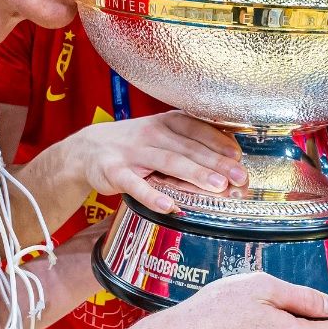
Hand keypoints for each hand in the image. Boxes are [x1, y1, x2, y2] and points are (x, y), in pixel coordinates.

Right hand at [67, 110, 246, 213]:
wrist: (88, 149)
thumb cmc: (137, 144)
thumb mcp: (164, 136)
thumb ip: (192, 145)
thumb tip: (232, 157)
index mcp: (168, 122)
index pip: (199, 129)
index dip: (221, 144)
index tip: (240, 158)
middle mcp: (152, 133)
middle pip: (189, 148)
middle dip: (216, 163)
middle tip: (239, 177)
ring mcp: (132, 151)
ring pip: (167, 162)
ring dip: (194, 174)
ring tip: (217, 187)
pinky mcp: (114, 170)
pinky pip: (134, 184)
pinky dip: (152, 195)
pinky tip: (169, 206)